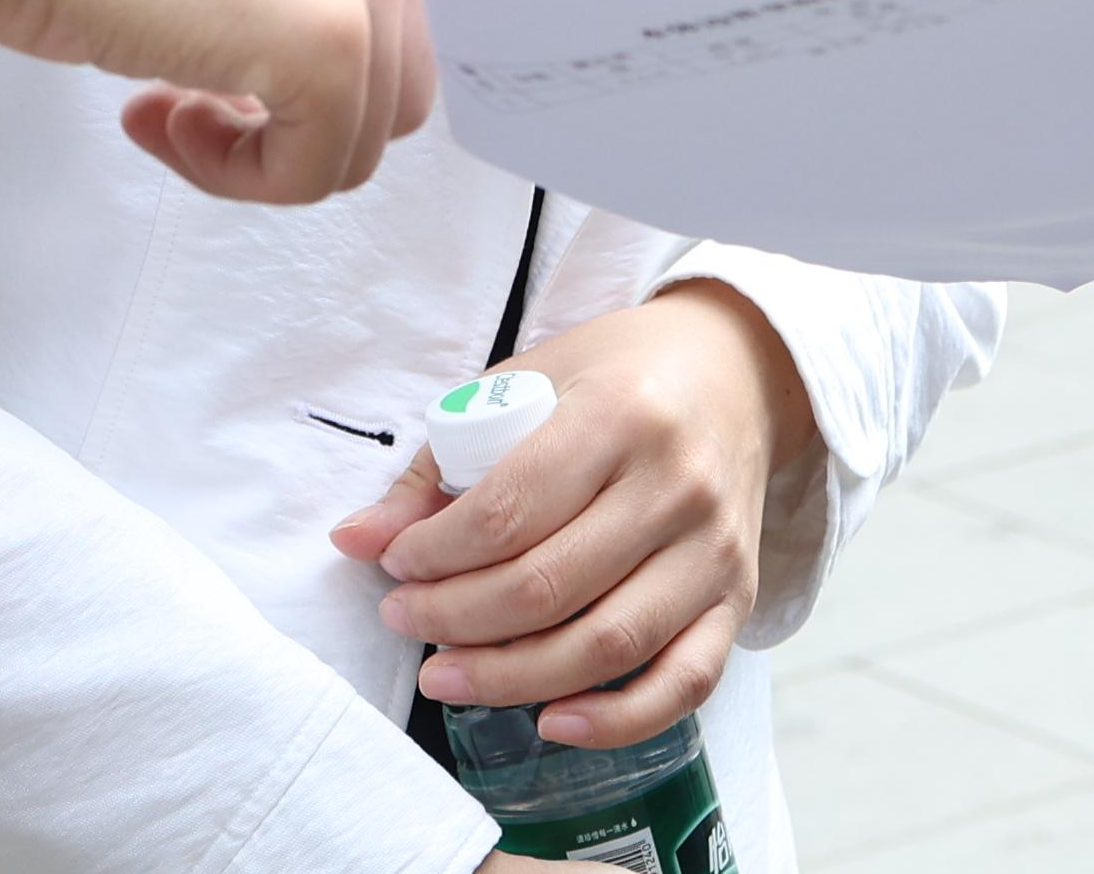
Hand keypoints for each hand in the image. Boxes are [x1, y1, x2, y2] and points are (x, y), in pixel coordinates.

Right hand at [0, 0, 490, 206]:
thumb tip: (388, 36)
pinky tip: (156, 114)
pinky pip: (319, 169)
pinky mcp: (327, 36)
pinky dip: (234, 173)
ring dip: (276, 136)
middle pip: (440, 57)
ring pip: (379, 126)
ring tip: (173, 88)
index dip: (491, 12)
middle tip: (227, 75)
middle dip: (335, 89)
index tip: (418, 49)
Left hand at [331, 284, 806, 746]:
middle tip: (402, 618)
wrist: (738, 372)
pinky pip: (684, 683)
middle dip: (454, 619)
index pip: (508, 511)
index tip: (392, 562)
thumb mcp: (528, 380)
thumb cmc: (619, 374)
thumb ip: (441, 463)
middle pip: (548, 587)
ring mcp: (714, 549)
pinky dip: (617, 720)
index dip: (435, 554)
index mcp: (618, 416)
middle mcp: (675, 485)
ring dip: (511, 678)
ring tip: (447, 674)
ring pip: (606, 645)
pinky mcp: (738, 598)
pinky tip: (553, 721)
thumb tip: (355, 539)